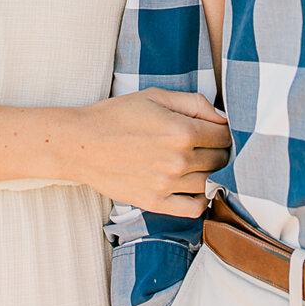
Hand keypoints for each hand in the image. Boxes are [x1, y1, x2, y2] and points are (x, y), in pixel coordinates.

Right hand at [65, 89, 229, 215]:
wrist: (80, 143)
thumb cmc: (115, 116)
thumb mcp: (153, 97)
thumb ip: (193, 103)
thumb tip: (221, 117)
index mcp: (182, 131)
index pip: (224, 136)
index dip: (223, 131)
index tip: (213, 130)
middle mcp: (179, 161)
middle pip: (221, 160)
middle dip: (218, 151)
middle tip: (204, 146)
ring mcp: (168, 184)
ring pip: (211, 183)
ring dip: (211, 174)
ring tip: (197, 165)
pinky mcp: (156, 202)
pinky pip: (194, 208)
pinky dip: (201, 200)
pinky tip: (193, 188)